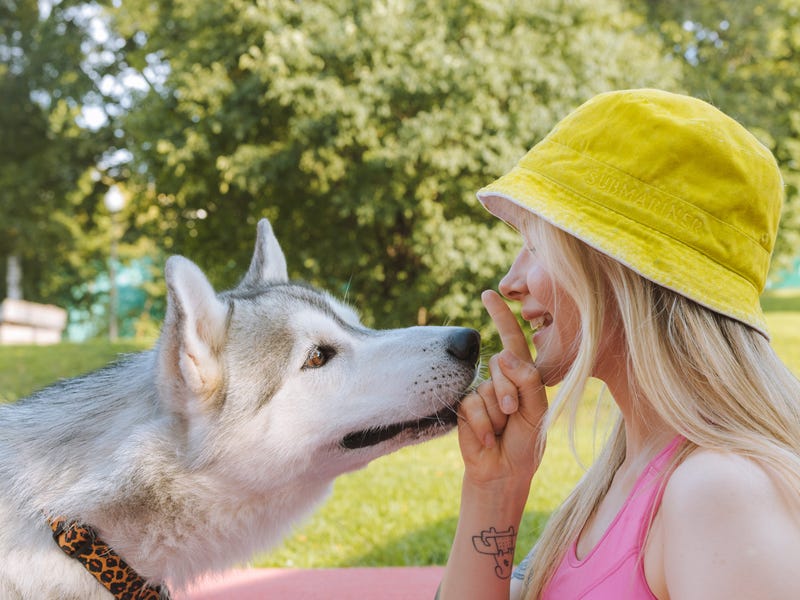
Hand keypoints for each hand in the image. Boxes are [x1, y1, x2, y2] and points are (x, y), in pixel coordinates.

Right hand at [457, 290, 547, 487]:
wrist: (503, 471)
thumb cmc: (525, 443)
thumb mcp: (537, 412)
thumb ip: (527, 381)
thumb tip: (501, 355)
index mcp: (523, 376)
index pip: (512, 340)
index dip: (501, 316)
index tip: (488, 294)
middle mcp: (500, 379)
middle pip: (502, 365)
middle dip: (510, 393)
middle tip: (513, 417)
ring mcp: (480, 392)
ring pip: (487, 389)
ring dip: (496, 414)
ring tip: (500, 431)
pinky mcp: (463, 407)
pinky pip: (472, 405)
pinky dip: (482, 425)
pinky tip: (487, 439)